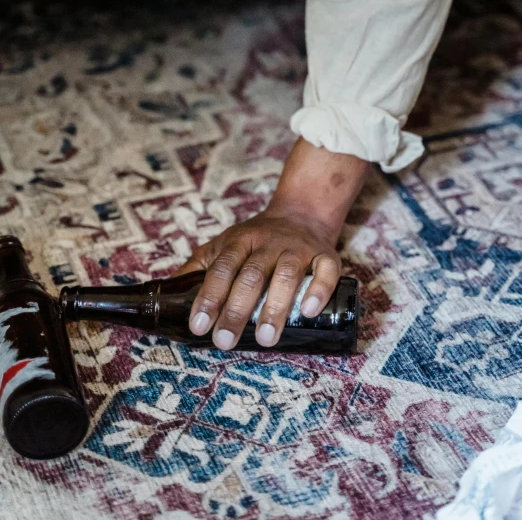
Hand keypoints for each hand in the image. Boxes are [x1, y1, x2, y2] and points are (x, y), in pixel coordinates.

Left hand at [176, 208, 341, 349]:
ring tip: (266, 338)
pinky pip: (326, 271)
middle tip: (225, 340)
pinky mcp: (326, 255)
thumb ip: (197, 268)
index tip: (199, 326)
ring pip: (286, 274)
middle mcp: (268, 244)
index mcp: (239, 242)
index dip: (209, 296)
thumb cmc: (256, 239)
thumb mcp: (223, 245)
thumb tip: (166, 298)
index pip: (221, 269)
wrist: (300, 213)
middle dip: (237, 309)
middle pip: (250, 275)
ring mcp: (298, 249)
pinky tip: (308, 311)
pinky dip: (319, 289)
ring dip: (275, 306)